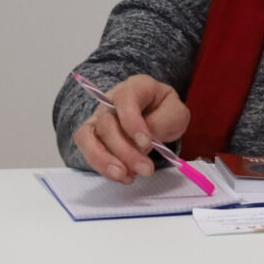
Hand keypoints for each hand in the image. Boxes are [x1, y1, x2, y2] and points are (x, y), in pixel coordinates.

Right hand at [71, 75, 191, 182]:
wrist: (157, 117)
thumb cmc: (166, 112)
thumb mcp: (176, 114)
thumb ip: (164, 122)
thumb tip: (143, 142)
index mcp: (135, 87)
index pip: (125, 100)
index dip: (133, 123)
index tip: (147, 144)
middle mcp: (110, 100)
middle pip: (107, 124)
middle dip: (125, 151)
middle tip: (146, 170)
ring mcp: (97, 117)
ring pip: (89, 138)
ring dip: (106, 161)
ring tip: (128, 177)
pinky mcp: (91, 136)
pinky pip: (87, 150)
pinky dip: (102, 167)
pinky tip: (123, 176)